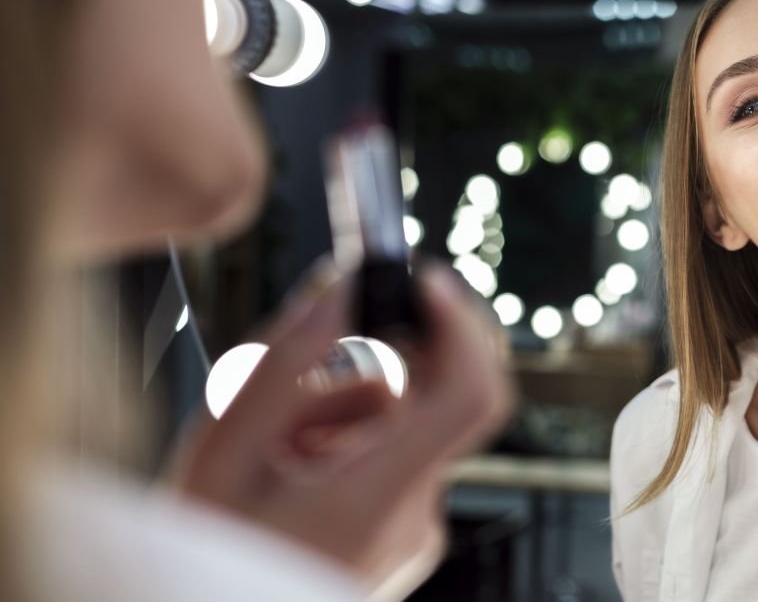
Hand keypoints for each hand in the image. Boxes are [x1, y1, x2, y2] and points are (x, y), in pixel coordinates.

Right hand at [170, 261, 512, 587]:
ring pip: (401, 424)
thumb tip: (341, 289)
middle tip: (302, 379)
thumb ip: (285, 361)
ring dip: (342, 410)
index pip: (471, 394)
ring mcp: (414, 529)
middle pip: (425, 398)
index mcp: (374, 499)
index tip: (423, 283)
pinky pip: (392, 455)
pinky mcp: (406, 531)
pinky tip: (290, 468)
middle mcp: (413, 517)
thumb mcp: (222, 451)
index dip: (459, 325)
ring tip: (273, 446)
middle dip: (367, 368)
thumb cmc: (204, 558)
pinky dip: (345, 441)